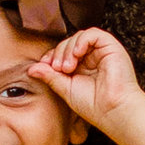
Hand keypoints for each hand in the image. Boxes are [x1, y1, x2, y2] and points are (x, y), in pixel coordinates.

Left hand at [28, 25, 142, 128]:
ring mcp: (102, 52)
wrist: (113, 111)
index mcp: (83, 67)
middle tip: (58, 69)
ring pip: (79, 37)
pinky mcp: (111, 47)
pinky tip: (77, 55)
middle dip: (59, 53)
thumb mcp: (65, 89)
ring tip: (67, 67)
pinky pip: (93, 34)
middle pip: (69, 43)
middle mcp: (93, 58)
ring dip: (68, 49)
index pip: (63, 52)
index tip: (45, 66)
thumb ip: (50, 76)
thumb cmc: (93, 105)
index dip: (52, 56)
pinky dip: (81, 41)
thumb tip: (31, 69)